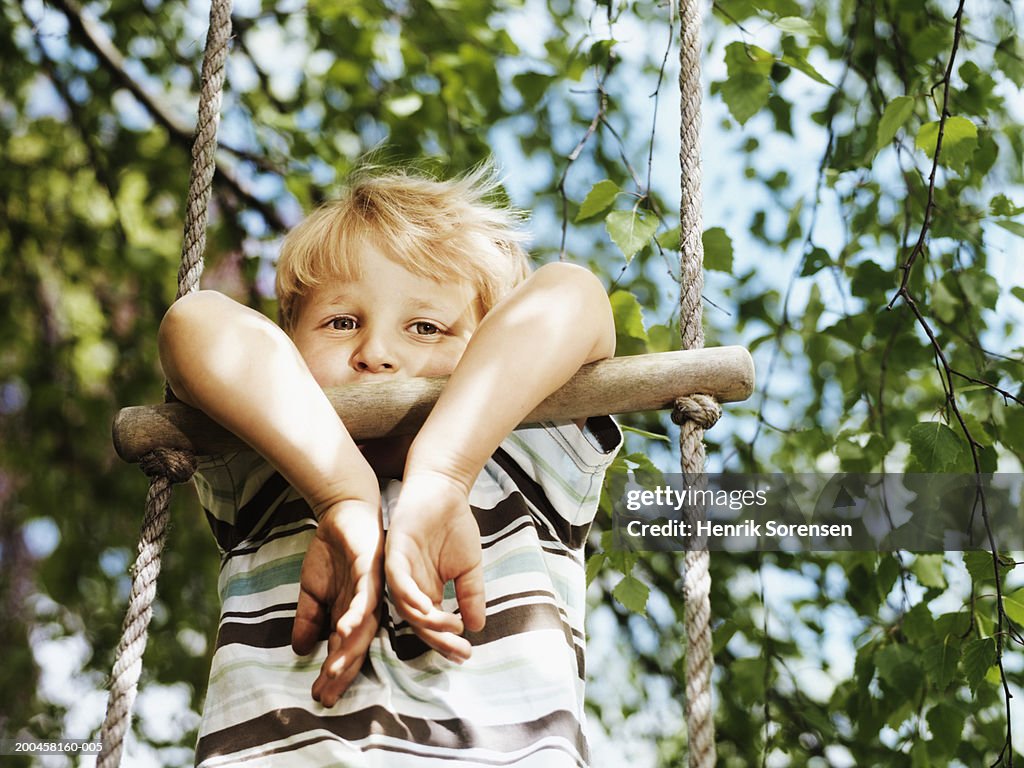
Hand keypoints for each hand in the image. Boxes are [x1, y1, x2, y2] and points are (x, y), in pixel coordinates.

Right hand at [292, 499, 382, 706]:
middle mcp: (367, 608)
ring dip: (349, 650)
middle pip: (357, 646)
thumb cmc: (332, 552)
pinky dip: (355, 615)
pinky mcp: (372, 571)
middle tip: (326, 696)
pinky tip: (343, 631)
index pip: (343, 650)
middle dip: (342, 672)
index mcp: (353, 615)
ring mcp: (372, 590)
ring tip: (333, 672)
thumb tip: (298, 649)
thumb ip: (309, 617)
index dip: (334, 674)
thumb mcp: (313, 590)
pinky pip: (366, 597)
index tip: (320, 697)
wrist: (343, 512)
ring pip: (363, 627)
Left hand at [384, 471, 486, 661]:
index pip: (433, 626)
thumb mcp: (469, 567)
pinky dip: (408, 594)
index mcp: (425, 591)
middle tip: (459, 649)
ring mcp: (399, 569)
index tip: (467, 654)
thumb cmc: (455, 525)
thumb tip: (478, 627)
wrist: (445, 488)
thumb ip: (471, 595)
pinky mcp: (394, 550)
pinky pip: (396, 579)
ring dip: (426, 620)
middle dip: (438, 639)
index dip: (447, 642)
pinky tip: (425, 607)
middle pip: (417, 622)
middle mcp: (409, 585)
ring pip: (405, 605)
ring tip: (450, 628)